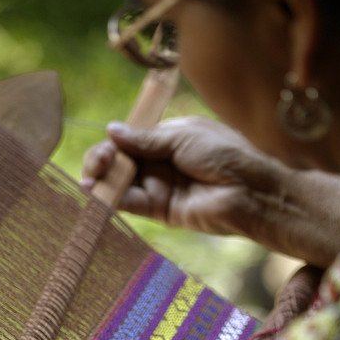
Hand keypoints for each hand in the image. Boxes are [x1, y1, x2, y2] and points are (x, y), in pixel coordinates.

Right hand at [82, 115, 339, 266]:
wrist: (251, 192)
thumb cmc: (227, 156)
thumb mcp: (183, 138)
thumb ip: (145, 140)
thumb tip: (111, 129)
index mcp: (169, 138)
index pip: (131, 138)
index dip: (114, 140)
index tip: (108, 142)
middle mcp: (161, 162)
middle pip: (120, 160)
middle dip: (103, 160)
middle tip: (97, 165)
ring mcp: (159, 186)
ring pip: (121, 182)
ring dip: (102, 181)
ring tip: (88, 183)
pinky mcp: (159, 210)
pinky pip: (129, 204)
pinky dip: (111, 201)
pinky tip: (96, 197)